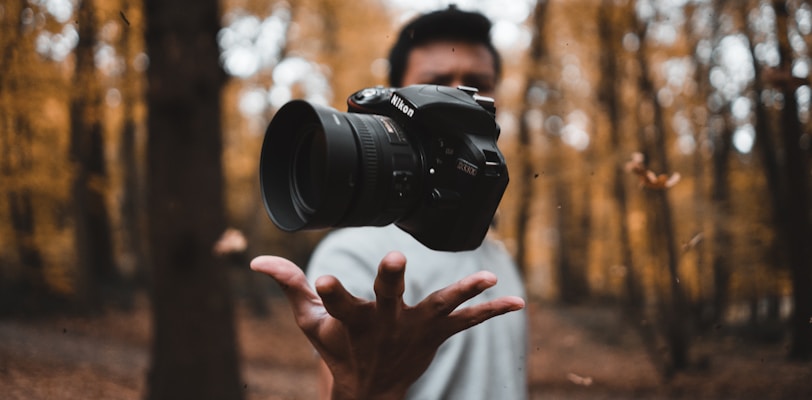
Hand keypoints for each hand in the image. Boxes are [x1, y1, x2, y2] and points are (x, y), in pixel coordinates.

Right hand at [250, 251, 524, 399]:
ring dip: (462, 292)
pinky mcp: (437, 335)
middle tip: (395, 261)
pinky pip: (468, 322)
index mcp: (351, 322)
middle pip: (388, 299)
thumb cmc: (338, 349)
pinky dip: (492, 312)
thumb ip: (289, 286)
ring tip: (486, 278)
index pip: (336, 304)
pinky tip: (518, 302)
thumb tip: (255, 260)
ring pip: (439, 307)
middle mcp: (385, 326)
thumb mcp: (310, 323)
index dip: (331, 292)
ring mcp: (414, 331)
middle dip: (392, 280)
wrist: (370, 390)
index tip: (324, 279)